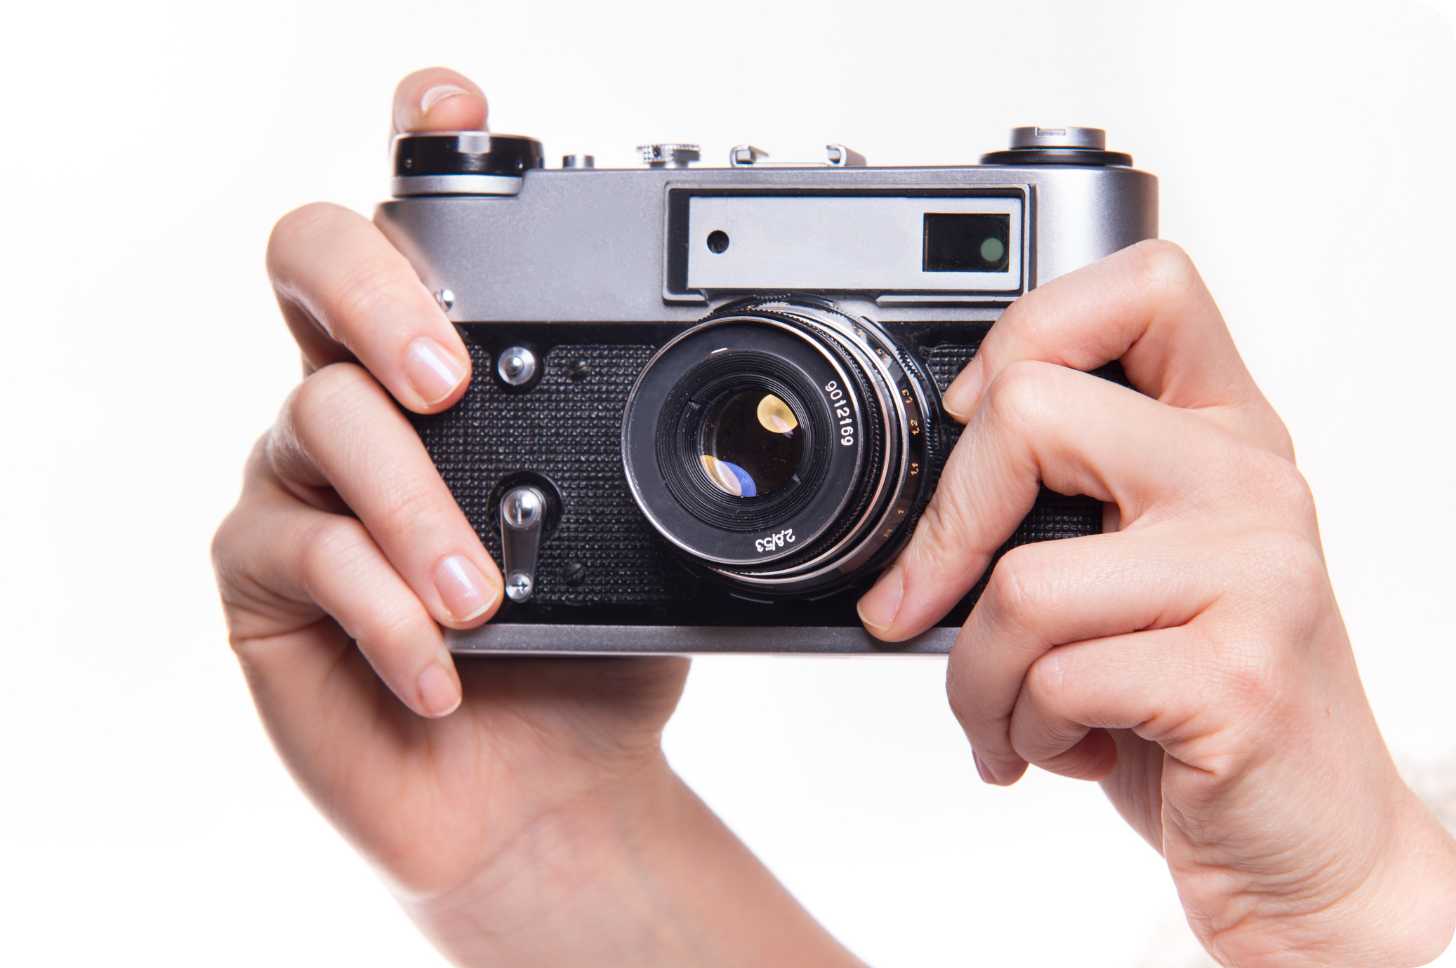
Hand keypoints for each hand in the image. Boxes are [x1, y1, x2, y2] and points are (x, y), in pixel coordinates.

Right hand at [214, 68, 850, 966]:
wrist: (547, 786)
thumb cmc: (595, 650)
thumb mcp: (648, 541)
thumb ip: (657, 462)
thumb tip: (750, 420)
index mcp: (458, 363)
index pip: (421, 225)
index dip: (423, 144)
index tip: (459, 106)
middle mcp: (368, 392)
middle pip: (313, 259)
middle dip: (379, 292)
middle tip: (449, 377)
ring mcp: (303, 473)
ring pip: (317, 415)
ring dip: (412, 507)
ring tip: (480, 597)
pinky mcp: (264, 568)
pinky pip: (300, 551)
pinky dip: (383, 610)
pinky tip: (444, 672)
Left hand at [857, 241, 1455, 965]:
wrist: (1312, 846)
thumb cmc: (1204, 708)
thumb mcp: (1142, 578)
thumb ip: (1068, 510)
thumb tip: (920, 508)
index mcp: (1227, 437)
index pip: (1146, 285)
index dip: (1030, 330)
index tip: (976, 420)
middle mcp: (1251, 482)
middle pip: (1034, 413)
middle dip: (942, 535)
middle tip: (920, 606)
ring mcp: (1254, 573)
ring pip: (1020, 581)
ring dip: (977, 678)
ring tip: (1014, 716)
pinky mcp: (1235, 676)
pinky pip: (1053, 678)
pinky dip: (1024, 732)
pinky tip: (1072, 750)